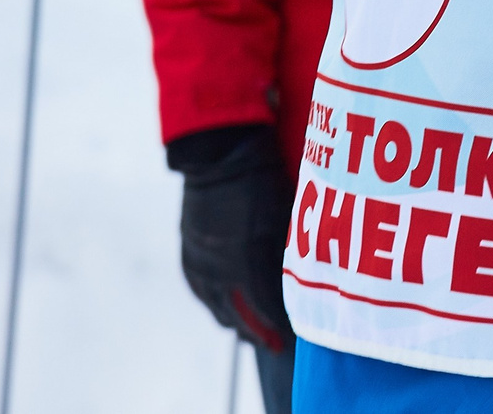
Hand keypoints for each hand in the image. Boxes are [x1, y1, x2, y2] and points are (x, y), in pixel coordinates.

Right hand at [173, 126, 294, 353]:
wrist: (218, 151)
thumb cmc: (264, 177)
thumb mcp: (286, 215)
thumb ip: (290, 253)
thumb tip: (304, 280)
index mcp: (244, 262)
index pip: (264, 309)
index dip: (281, 326)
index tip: (297, 336)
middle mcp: (217, 269)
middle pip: (238, 316)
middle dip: (258, 331)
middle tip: (277, 341)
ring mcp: (199, 261)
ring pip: (216, 306)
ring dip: (235, 320)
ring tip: (252, 330)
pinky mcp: (188, 251)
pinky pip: (201, 289)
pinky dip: (216, 301)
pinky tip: (226, 304)